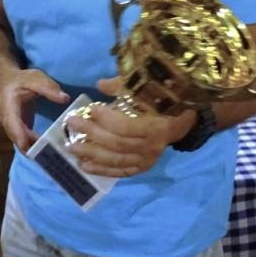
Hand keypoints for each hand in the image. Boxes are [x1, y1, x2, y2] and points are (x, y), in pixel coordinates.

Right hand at [0, 69, 68, 152]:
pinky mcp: (19, 132)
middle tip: (51, 155)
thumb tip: (65, 98)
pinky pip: (26, 142)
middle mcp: (8, 121)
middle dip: (32, 148)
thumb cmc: (21, 80)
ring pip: (21, 143)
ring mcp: (12, 128)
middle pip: (17, 139)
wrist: (6, 83)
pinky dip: (37, 147)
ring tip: (54, 156)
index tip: (30, 147)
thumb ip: (48, 88)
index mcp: (9, 107)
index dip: (20, 136)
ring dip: (35, 150)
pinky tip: (52, 151)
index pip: (13, 124)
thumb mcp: (35, 79)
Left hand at [63, 76, 194, 177]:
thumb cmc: (163, 102)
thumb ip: (124, 87)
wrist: (184, 122)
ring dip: (92, 154)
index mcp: (157, 127)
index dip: (106, 119)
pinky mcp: (141, 168)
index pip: (126, 127)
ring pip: (116, 160)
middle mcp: (152, 147)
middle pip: (117, 143)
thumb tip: (100, 84)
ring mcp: (146, 161)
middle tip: (72, 123)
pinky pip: (120, 172)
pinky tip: (84, 166)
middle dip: (92, 133)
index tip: (91, 108)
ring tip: (71, 147)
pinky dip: (102, 170)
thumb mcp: (148, 90)